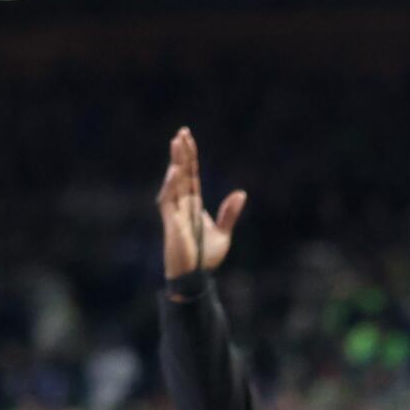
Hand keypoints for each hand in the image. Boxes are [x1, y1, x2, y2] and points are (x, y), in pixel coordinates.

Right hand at [157, 127, 245, 278]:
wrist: (195, 277)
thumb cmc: (205, 257)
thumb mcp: (223, 233)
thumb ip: (230, 213)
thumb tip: (241, 193)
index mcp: (193, 204)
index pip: (192, 176)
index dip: (191, 158)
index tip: (188, 139)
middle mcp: (182, 204)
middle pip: (182, 173)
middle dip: (182, 153)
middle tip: (182, 132)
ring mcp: (175, 211)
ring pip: (174, 181)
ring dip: (176, 162)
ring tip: (177, 142)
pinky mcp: (172, 221)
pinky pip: (169, 199)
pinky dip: (172, 185)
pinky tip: (176, 170)